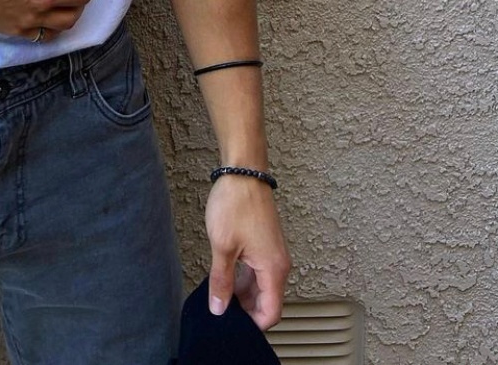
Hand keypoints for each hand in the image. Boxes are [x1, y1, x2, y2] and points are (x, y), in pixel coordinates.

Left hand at [205, 173, 289, 329]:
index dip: (253, 324)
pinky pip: (258, 271)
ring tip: (220, 295)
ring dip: (244, 294)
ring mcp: (272, 253)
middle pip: (267, 301)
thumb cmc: (236, 204)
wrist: (243, 172)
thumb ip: (221, 281)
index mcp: (273, 269)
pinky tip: (226, 277)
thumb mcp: (223, 246)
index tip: (232, 325)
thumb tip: (219, 308)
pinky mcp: (265, 243)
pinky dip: (244, 278)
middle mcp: (278, 263)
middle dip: (246, 310)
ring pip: (261, 286)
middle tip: (221, 310)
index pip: (271, 313)